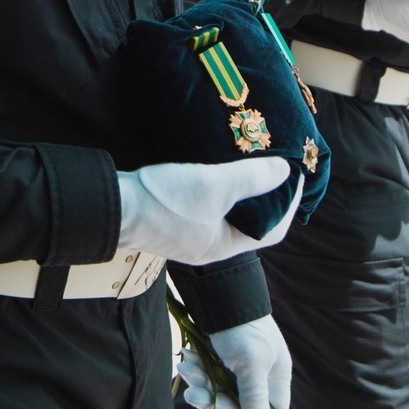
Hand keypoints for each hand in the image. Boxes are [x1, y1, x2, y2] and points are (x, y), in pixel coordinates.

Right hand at [116, 157, 293, 266]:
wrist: (114, 207)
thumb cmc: (166, 201)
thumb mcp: (216, 185)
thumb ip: (252, 178)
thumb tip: (285, 171)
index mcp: (225, 245)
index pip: (273, 232)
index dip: (289, 204)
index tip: (295, 175)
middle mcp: (209, 245)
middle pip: (251, 223)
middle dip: (265, 196)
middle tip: (275, 166)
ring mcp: (189, 235)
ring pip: (227, 214)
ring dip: (241, 191)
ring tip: (249, 163)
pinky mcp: (172, 221)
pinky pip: (207, 207)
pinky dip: (219, 190)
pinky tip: (216, 170)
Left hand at [177, 315, 289, 408]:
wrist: (220, 294)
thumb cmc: (242, 329)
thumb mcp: (251, 365)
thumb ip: (254, 398)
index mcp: (276, 378)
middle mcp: (261, 376)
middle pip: (239, 406)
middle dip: (214, 401)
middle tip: (192, 395)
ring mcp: (241, 368)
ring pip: (220, 391)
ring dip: (201, 384)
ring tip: (185, 368)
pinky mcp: (223, 360)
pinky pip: (209, 376)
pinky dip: (198, 371)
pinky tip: (186, 359)